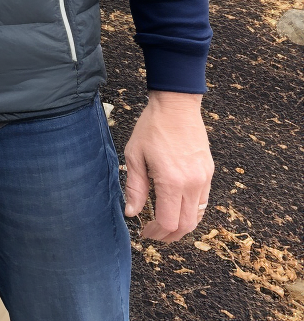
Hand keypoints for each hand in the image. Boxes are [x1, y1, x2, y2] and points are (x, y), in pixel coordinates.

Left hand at [123, 91, 213, 242]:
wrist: (177, 106)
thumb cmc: (151, 128)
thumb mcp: (135, 155)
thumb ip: (135, 187)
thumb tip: (131, 213)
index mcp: (171, 181)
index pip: (168, 222)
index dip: (156, 232)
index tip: (143, 232)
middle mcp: (192, 184)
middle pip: (186, 225)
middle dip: (168, 235)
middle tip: (153, 234)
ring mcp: (204, 180)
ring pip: (197, 217)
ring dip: (182, 226)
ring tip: (164, 225)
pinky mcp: (209, 173)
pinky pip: (203, 202)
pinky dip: (192, 212)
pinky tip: (177, 208)